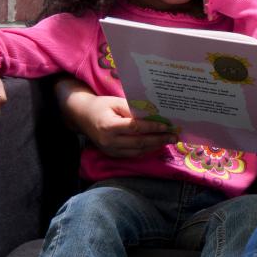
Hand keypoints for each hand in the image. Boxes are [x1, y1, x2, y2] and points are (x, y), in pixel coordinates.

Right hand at [60, 82, 176, 156]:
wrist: (82, 117)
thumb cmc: (101, 106)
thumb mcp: (116, 102)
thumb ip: (133, 109)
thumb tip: (153, 115)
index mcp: (108, 126)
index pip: (135, 128)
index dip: (152, 127)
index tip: (167, 125)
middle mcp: (109, 141)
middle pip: (139, 143)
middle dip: (159, 139)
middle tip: (174, 136)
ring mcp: (110, 150)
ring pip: (138, 151)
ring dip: (155, 146)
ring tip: (169, 140)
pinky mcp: (112, 154)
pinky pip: (133, 154)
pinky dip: (146, 150)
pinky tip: (157, 144)